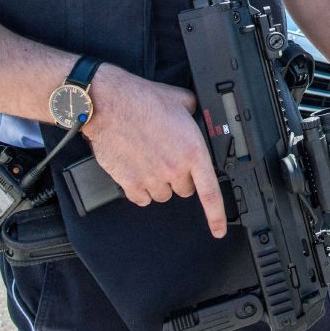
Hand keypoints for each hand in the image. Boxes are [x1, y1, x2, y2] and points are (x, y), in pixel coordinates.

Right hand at [81, 65, 226, 237]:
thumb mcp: (182, 100)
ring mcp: (151, 179)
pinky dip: (141, 188)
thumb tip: (198, 116)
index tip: (219, 230)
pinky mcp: (130, 183)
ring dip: (160, 182)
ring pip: (163, 195)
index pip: (210, 192)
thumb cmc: (143, 100)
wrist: (110, 104)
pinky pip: (141, 198)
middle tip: (169, 156)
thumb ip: (195, 115)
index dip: (217, 216)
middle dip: (181, 177)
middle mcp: (174, 169)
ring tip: (151, 158)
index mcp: (193, 151)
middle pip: (185, 190)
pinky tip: (138, 168)